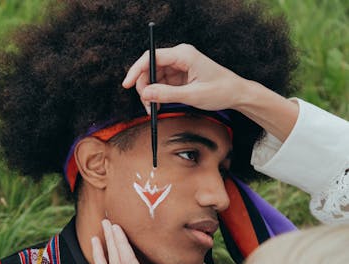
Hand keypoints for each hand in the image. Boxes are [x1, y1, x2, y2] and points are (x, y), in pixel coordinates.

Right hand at [122, 43, 245, 112]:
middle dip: (144, 86)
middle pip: (149, 67)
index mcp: (184, 54)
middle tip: (146, 104)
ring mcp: (178, 66)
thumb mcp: (193, 95)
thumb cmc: (221, 91)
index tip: (126, 84)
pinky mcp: (178, 75)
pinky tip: (159, 105)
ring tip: (153, 108)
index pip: (151, 57)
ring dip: (149, 93)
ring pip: (152, 77)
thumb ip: (167, 94)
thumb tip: (145, 94)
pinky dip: (156, 95)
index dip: (136, 70)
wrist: (236, 94)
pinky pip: (160, 83)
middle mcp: (179, 57)